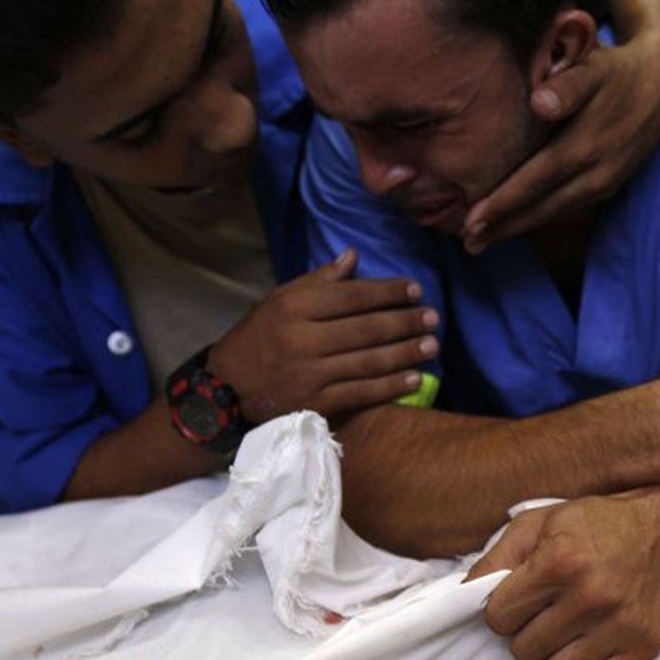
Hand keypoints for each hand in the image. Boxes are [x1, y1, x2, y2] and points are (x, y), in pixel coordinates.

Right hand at [209, 248, 438, 423]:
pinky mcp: (315, 404)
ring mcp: (309, 374)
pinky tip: (415, 378)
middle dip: (404, 322)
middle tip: (433, 317)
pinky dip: (391, 386)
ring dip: (405, 353)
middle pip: (366, 328)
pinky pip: (361, 393)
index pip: (351, 296)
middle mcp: (302, 339)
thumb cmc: (258, 338)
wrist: (225, 389)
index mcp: (294, 307)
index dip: (387, 292)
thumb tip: (353, 256)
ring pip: (368, 361)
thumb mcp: (279, 300)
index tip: (415, 288)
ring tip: (432, 345)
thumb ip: (318, 280)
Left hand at [459, 30, 659, 252]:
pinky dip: (538, 217)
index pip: (535, 180)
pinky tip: (515, 222)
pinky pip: (566, 207)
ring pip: (554, 212)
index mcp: (585, 146)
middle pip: (542, 207)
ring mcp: (603, 185)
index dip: (503, 202)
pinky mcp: (608, 187)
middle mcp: (595, 174)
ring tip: (482, 240)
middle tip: (468, 244)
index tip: (470, 220)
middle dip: (503, 226)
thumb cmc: (615, 72)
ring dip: (518, 228)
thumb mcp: (595, 66)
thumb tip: (541, 104)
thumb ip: (568, 85)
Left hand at [467, 486, 659, 659]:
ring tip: (569, 636)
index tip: (521, 600)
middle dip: (528, 635)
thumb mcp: (540, 522)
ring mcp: (619, 626)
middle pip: (523, 652)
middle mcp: (589, 597)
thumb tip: (465, 597)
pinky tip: (593, 655)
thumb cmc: (596, 523)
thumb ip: (497, 559)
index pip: (498, 618)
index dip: (503, 611)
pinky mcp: (643, 647)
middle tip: (548, 615)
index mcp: (558, 562)